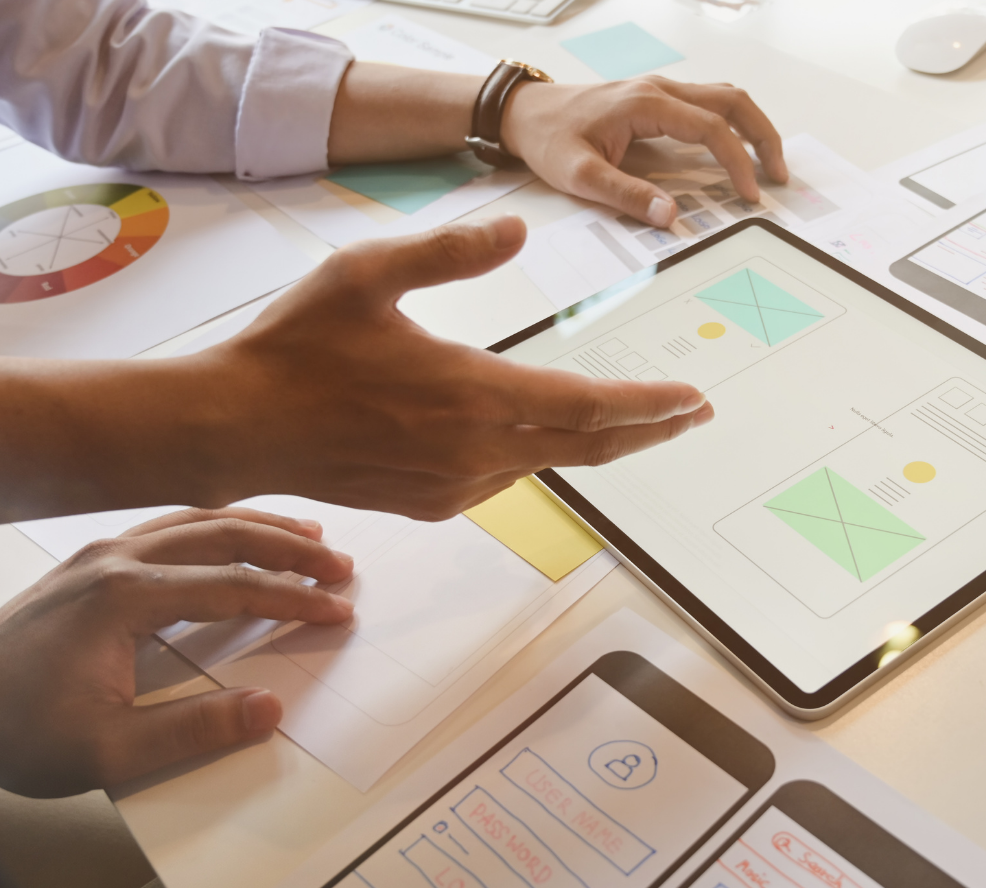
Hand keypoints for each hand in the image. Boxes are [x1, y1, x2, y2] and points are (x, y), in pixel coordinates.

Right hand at [0, 217, 712, 522]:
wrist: (234, 427)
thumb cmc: (295, 347)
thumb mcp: (367, 274)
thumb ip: (450, 251)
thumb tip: (515, 229)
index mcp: (471, 393)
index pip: (586, 405)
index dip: (647, 406)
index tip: (692, 401)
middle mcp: (475, 450)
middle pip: (586, 446)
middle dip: (647, 431)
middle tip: (693, 416)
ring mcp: (454, 485)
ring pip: (546, 463)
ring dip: (593, 443)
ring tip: (632, 422)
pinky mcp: (432, 503)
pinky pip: (504, 478)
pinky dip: (535, 455)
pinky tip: (542, 436)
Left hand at [0, 508, 352, 797]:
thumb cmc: (16, 728)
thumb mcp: (104, 751)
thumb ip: (192, 730)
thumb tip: (267, 709)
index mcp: (124, 597)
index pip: (235, 588)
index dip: (294, 600)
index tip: (337, 612)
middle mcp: (116, 560)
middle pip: (226, 535)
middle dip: (291, 549)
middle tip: (341, 567)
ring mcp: (101, 554)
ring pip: (199, 519)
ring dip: (260, 527)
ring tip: (309, 538)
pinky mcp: (92, 561)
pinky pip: (171, 525)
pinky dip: (220, 526)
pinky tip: (237, 535)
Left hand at [328, 65, 785, 229]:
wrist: (524, 114)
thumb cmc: (549, 139)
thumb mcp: (581, 176)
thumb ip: (627, 196)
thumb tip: (671, 215)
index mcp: (647, 104)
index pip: (712, 129)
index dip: (737, 163)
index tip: (750, 195)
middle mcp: (661, 90)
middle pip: (733, 101)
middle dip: (764, 137)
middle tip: (780, 176)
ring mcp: (662, 92)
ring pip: (726, 98)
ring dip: (753, 129)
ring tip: (768, 167)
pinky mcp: (659, 101)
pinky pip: (710, 106)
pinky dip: (734, 127)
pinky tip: (737, 155)